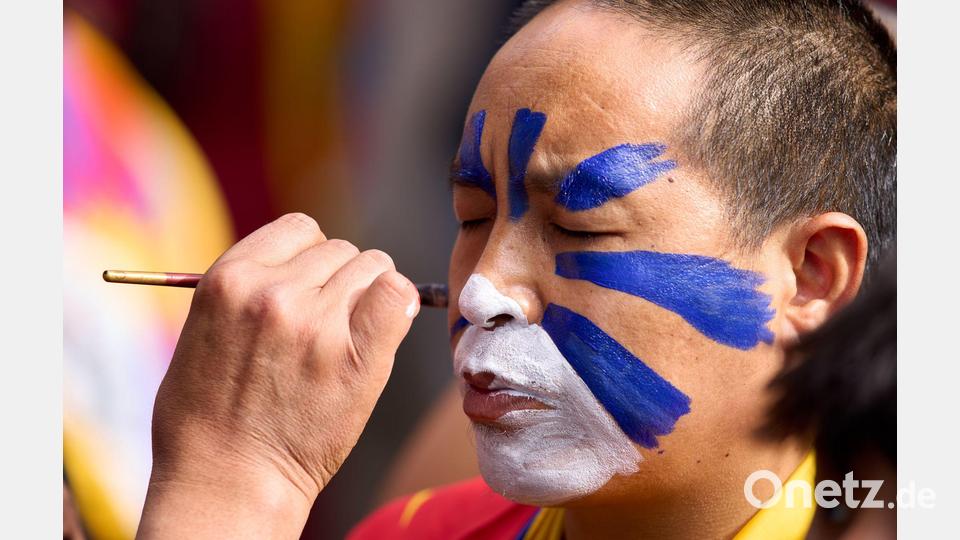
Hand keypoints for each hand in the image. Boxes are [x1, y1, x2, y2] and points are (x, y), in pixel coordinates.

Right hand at [138, 214, 419, 538]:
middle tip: (331, 321)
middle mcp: (274, 291)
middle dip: (340, 279)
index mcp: (230, 278)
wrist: (226, 481)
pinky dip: (398, 304)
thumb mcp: (203, 329)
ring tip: (350, 332)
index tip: (311, 285)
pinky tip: (383, 329)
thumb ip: (248, 289)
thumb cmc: (206, 416)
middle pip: (340, 249)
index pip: (299, 228)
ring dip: (368, 293)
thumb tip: (300, 264)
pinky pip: (397, 295)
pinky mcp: (357, 358)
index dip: (310, 255)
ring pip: (372, 267)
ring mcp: (318, 323)